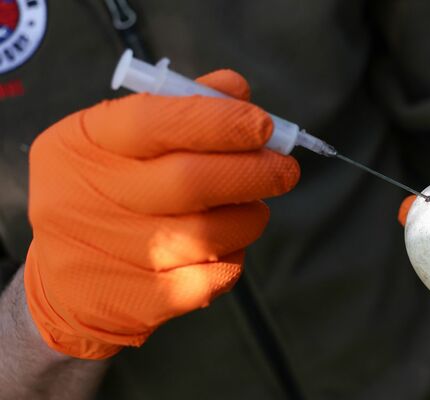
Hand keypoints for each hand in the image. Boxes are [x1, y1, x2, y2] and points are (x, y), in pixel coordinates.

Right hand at [24, 70, 298, 359]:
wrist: (65, 285)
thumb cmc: (108, 193)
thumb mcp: (119, 140)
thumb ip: (181, 107)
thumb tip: (240, 93)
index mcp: (83, 145)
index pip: (156, 122)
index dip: (220, 121)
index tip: (265, 125)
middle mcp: (89, 200)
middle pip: (191, 182)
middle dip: (255, 172)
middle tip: (286, 170)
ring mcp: (112, 255)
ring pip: (210, 233)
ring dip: (249, 216)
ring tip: (252, 207)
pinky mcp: (140, 302)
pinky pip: (213, 278)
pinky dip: (233, 258)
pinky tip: (226, 246)